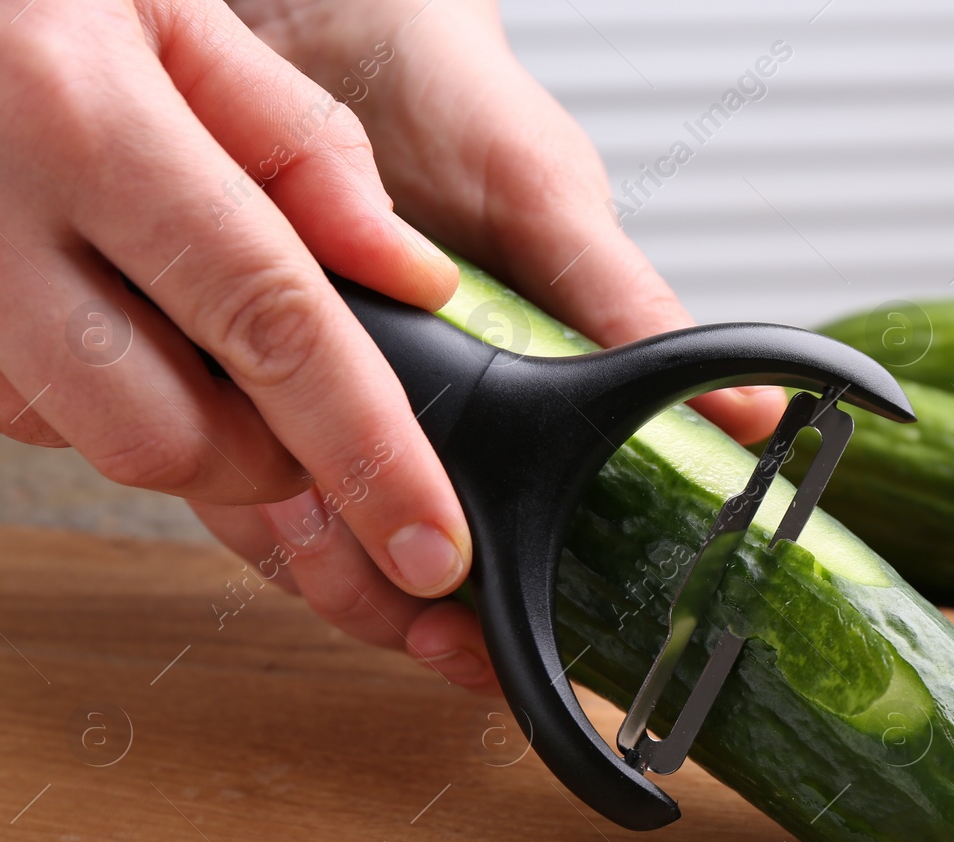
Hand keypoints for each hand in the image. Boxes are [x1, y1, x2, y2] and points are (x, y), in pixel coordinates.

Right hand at [0, 0, 474, 631]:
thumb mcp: (168, 8)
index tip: (435, 543)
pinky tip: (111, 313)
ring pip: (97, 446)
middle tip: (312, 406)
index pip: (269, 327)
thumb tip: (411, 275)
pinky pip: (27, 415)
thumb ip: (301, 143)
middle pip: (175, 437)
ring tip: (202, 328)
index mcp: (78, 119)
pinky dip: (103, 397)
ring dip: (190, 428)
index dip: (370, 453)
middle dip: (274, 458)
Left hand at [207, 0, 787, 691]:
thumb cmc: (448, 96)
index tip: (490, 665)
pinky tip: (271, 487)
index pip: (480, 538)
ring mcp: (291, 393)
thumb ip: (625, 307)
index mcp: (477, 396)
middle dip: (397, 616)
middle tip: (434, 641)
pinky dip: (233, 483)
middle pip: (378, 558)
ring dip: (321, 568)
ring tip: (357, 570)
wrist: (317, 10)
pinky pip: (206, 450)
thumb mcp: (549, 202)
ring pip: (294, 527)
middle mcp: (382, 409)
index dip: (480, 622)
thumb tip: (747, 419)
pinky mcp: (207, 357)